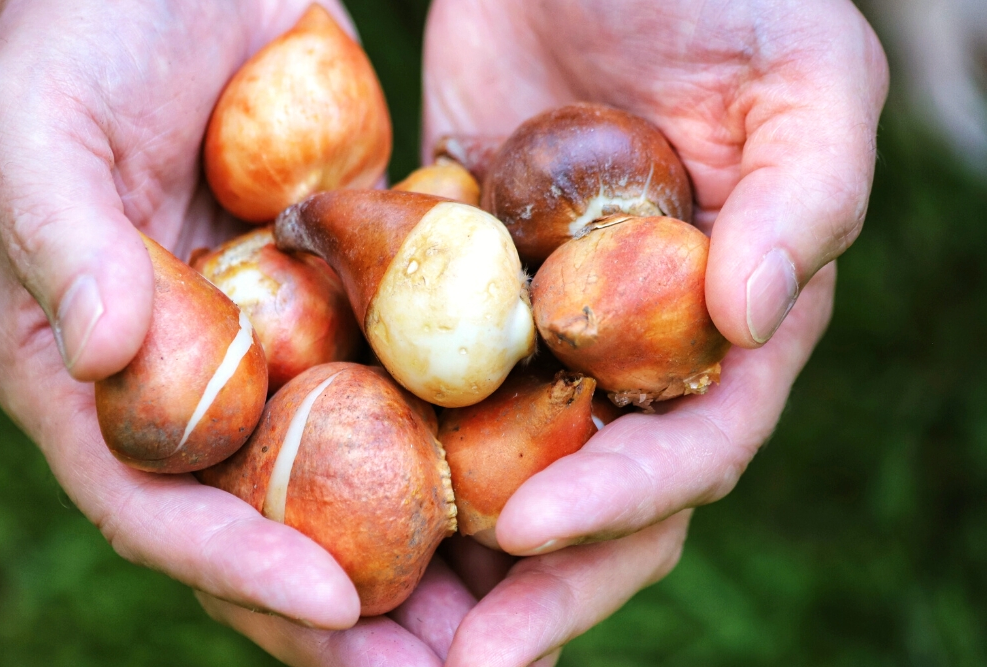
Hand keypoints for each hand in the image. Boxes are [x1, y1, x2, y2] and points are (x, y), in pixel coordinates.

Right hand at [0, 1, 470, 662]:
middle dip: (348, 616)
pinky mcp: (345, 314)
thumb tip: (97, 356)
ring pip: (347, 489)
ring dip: (423, 565)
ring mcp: (271, 361)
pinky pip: (404, 399)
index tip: (334, 604)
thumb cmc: (80, 37)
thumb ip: (59, 241)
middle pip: (260, 532)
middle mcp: (184, 394)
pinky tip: (538, 496)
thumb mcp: (40, 126)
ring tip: (510, 628)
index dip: (235, 566)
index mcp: (88, 382)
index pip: (152, 506)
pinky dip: (459, 455)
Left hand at [422, 0, 887, 662]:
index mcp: (731, 327)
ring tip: (374, 616)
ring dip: (446, 545)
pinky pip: (422, 376)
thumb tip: (749, 318)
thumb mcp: (807, 79)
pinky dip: (382, 436)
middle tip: (454, 659)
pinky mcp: (463, 288)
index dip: (620, 505)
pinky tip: (319, 490)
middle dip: (535, 584)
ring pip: (500, 461)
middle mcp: (637, 349)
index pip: (690, 448)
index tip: (528, 538)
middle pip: (592, 492)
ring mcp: (545, 327)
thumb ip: (807, 201)